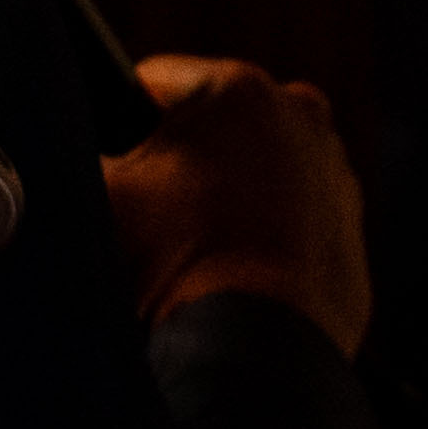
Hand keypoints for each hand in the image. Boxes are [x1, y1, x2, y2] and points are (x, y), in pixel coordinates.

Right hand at [100, 53, 366, 353]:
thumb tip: (77, 149)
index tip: (115, 160)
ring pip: (257, 170)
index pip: (156, 82)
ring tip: (194, 246)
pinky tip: (234, 270)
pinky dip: (266, 235)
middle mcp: (301, 116)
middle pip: (214, 125)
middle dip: (183, 157)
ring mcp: (334, 173)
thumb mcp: (104, 196)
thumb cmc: (174, 262)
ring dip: (228, 195)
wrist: (253, 346)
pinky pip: (292, 218)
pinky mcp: (349, 229)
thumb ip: (83, 155)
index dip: (121, 121)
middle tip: (155, 212)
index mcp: (239, 89)